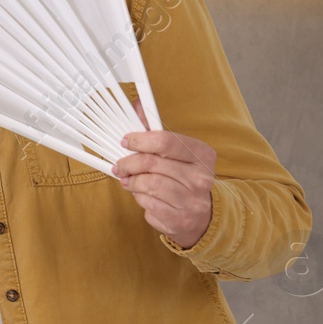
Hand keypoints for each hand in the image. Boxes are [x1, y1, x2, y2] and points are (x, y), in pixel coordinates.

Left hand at [115, 99, 214, 248]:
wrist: (203, 215)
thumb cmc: (183, 177)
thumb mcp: (177, 152)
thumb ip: (156, 130)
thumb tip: (137, 104)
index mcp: (202, 154)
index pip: (165, 141)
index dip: (140, 140)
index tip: (125, 141)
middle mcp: (201, 177)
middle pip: (153, 164)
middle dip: (129, 163)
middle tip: (119, 166)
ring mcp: (193, 201)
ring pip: (149, 185)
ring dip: (132, 182)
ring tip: (128, 181)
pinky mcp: (181, 220)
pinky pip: (149, 205)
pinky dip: (139, 199)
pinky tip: (141, 195)